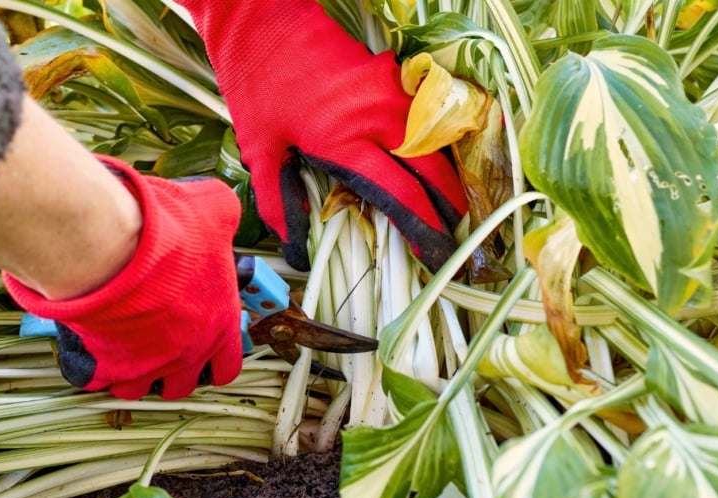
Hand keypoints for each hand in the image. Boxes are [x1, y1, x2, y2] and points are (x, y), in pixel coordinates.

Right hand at [3, 156, 242, 399]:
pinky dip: (92, 366)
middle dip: (170, 369)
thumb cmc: (166, 233)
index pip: (227, 367)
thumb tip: (223, 207)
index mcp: (218, 326)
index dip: (214, 358)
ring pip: (138, 389)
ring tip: (122, 344)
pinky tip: (91, 342)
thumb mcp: (213, 208)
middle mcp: (186, 354)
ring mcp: (145, 365)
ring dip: (131, 371)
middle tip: (156, 343)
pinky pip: (96, 380)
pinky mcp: (105, 366)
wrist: (112, 246)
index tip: (200, 346)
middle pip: (181, 385)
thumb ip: (223, 213)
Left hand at [176, 0, 467, 271]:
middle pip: (433, 170)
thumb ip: (278, 203)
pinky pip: (427, 115)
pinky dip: (439, 144)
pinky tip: (440, 164)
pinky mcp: (394, 73)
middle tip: (460, 236)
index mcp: (344, 143)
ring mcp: (391, 92)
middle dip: (451, 206)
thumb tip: (294, 251)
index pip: (401, 196)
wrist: (263, 22)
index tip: (435, 255)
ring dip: (450, 175)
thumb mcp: (258, 150)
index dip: (423, 229)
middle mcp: (378, 118)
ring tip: (458, 207)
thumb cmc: (257, 87)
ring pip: (438, 141)